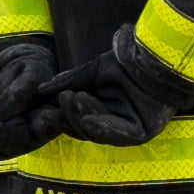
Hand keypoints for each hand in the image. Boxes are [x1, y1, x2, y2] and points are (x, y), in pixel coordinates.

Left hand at [0, 40, 65, 143]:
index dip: (47, 126)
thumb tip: (1, 108)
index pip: (50, 123)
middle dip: (3, 138)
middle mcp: (31, 133)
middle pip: (20, 142)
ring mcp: (10, 140)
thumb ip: (22, 89)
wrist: (13, 74)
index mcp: (49, 115)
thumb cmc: (28, 70)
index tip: (42, 124)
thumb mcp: (29, 72)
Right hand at [40, 49, 185, 151]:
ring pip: (101, 134)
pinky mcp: (144, 133)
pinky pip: (121, 136)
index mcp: (102, 113)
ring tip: (76, 102)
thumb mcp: (90, 73)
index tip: (46, 112)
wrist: (152, 57)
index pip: (78, 122)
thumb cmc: (123, 63)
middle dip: (72, 116)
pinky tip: (90, 120)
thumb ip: (67, 82)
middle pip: (87, 130)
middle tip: (64, 99)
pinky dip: (105, 128)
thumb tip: (41, 91)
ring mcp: (129, 131)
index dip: (62, 118)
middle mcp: (114, 125)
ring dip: (85, 119)